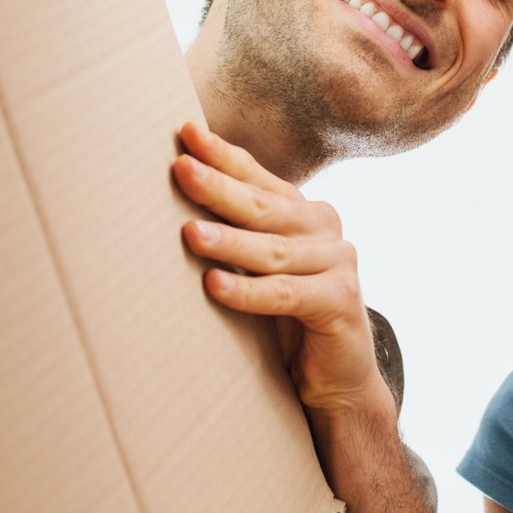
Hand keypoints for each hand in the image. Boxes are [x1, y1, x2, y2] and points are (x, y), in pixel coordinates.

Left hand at [172, 121, 391, 416]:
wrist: (338, 379)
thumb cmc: (287, 321)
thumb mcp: (261, 270)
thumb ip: (238, 238)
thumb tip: (171, 209)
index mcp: (304, 214)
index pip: (259, 179)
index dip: (224, 156)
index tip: (186, 133)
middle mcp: (326, 231)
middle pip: (266, 207)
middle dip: (220, 187)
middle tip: (182, 170)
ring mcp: (338, 264)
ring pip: (274, 251)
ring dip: (229, 242)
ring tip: (189, 234)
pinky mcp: (341, 303)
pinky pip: (287, 294)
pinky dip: (249, 292)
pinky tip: (215, 286)